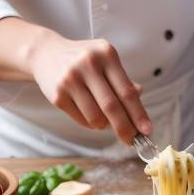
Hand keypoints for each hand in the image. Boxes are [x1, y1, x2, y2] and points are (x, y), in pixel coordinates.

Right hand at [28, 31, 150, 143]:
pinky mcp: (58, 95)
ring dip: (105, 125)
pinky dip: (91, 123)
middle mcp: (88, 64)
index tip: (147, 130)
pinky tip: (89, 112)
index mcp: (107, 54)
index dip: (139, 114)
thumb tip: (140, 99)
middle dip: (125, 128)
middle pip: (112, 107)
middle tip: (132, 140)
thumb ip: (124, 81)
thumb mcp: (107, 62)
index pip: (127, 91)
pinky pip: (82, 119)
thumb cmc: (85, 61)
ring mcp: (70, 79)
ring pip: (96, 117)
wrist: (46, 53)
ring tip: (105, 118)